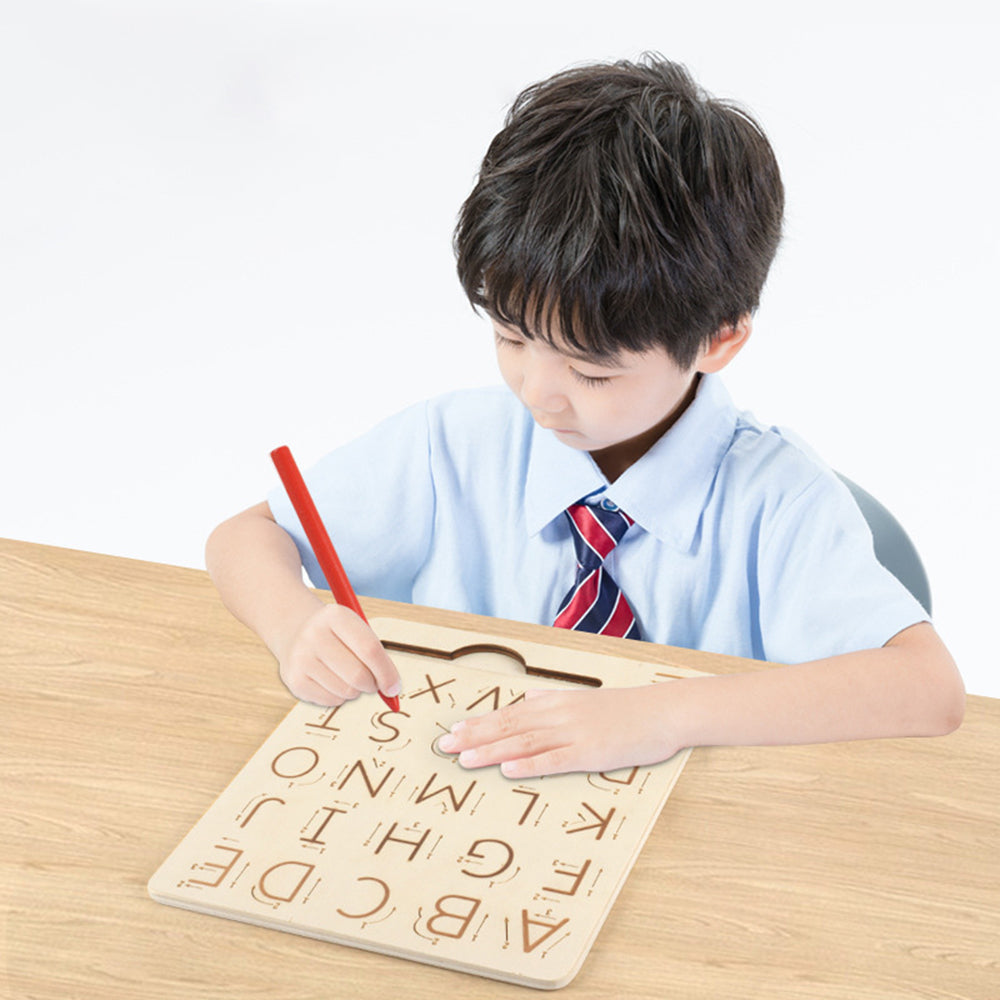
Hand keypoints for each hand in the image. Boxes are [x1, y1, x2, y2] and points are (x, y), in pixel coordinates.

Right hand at [275, 602, 401, 706]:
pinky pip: (330, 701)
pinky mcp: (293, 679)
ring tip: (348, 677)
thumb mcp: (357, 630)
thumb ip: (376, 655)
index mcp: (336, 616)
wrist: (296, 631)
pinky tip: (332, 681)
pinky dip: (339, 697)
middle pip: (357, 675)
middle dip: (372, 685)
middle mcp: (314, 634)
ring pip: (345, 692)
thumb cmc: (338, 634)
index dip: (387, 673)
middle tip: (372, 683)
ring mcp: (301, 657)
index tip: (394, 687)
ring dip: (355, 691)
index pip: (370, 649)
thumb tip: (392, 690)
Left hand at [436, 685, 682, 778]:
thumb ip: (555, 702)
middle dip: (474, 736)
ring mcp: (574, 733)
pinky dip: (528, 764)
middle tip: (444, 746)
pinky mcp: (590, 752)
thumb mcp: (585, 700)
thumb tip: (529, 700)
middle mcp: (559, 714)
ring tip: (464, 759)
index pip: (510, 713)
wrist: (663, 711)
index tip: (455, 730)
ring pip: (523, 742)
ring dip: (491, 751)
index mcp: (556, 702)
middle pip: (509, 726)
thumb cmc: (625, 710)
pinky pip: (553, 759)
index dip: (480, 722)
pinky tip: (507, 770)